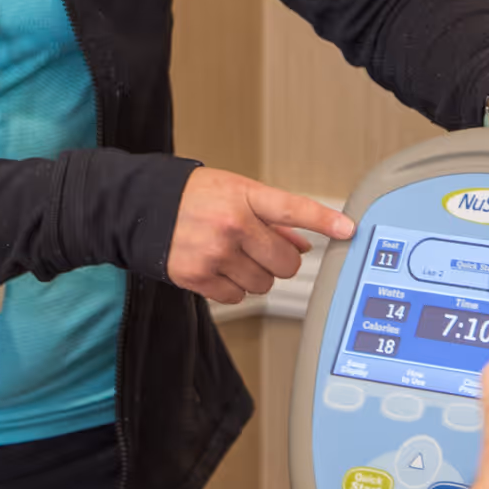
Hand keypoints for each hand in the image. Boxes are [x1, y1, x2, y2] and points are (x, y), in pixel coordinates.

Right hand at [167, 167, 352, 302]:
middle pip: (286, 262)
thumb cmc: (190, 197)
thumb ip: (272, 217)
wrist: (140, 208)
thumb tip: (305, 241)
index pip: (294, 209)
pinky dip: (232, 287)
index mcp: (243, 198)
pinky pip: (237, 296)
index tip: (348, 230)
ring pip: (264, 284)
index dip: (324, 222)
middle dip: (280, 260)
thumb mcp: (234, 192)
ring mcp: (215, 254)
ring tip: (234, 256)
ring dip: (256, 275)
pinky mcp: (198, 278)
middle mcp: (231, 226)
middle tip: (261, 250)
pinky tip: (218, 268)